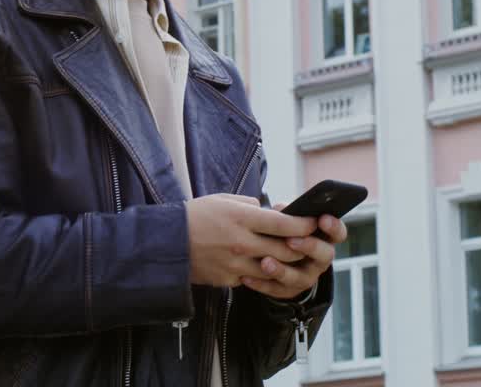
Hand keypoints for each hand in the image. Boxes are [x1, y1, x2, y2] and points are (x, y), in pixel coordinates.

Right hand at [185, 194, 317, 287]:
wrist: (166, 243)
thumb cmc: (195, 216)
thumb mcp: (223, 200)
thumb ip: (251, 205)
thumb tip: (273, 212)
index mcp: (241, 218)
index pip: (284, 224)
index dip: (305, 224)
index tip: (314, 222)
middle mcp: (241, 242)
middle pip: (287, 250)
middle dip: (302, 246)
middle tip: (306, 242)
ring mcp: (236, 264)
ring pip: (275, 269)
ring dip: (285, 263)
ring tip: (287, 255)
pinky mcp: (229, 280)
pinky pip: (255, 279)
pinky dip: (262, 272)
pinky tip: (260, 264)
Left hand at [239, 209, 347, 300]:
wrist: (272, 257)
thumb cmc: (280, 232)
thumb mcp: (285, 221)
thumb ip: (286, 215)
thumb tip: (281, 209)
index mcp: (323, 239)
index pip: (338, 233)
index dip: (333, 226)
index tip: (322, 218)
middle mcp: (319, 260)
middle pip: (325, 255)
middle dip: (309, 246)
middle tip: (291, 240)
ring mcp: (306, 277)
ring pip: (300, 278)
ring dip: (282, 270)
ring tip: (266, 262)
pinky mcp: (289, 291)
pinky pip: (277, 290)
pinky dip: (261, 284)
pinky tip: (247, 277)